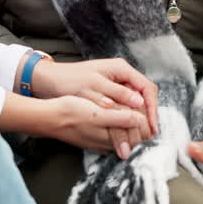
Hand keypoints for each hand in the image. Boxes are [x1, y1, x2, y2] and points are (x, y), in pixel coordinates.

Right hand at [10, 94, 148, 151]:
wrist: (50, 117)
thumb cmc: (72, 113)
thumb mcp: (99, 114)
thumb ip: (121, 119)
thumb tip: (141, 121)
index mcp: (111, 140)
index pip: (138, 138)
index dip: (146, 125)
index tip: (149, 112)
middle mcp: (107, 145)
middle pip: (131, 138)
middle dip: (140, 126)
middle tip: (144, 110)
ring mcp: (98, 142)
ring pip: (121, 135)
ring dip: (128, 124)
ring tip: (132, 109)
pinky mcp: (91, 137)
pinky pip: (110, 133)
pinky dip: (116, 125)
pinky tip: (115, 113)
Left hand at [30, 58, 158, 136]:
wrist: (50, 81)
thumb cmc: (69, 79)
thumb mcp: (94, 86)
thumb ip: (117, 94)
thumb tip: (139, 102)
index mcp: (121, 69)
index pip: (146, 88)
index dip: (152, 107)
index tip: (152, 125)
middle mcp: (122, 75)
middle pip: (144, 95)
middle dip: (148, 114)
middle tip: (149, 134)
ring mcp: (116, 84)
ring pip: (136, 101)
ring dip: (140, 117)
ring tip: (141, 134)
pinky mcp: (110, 93)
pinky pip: (126, 105)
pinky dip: (129, 117)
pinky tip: (128, 129)